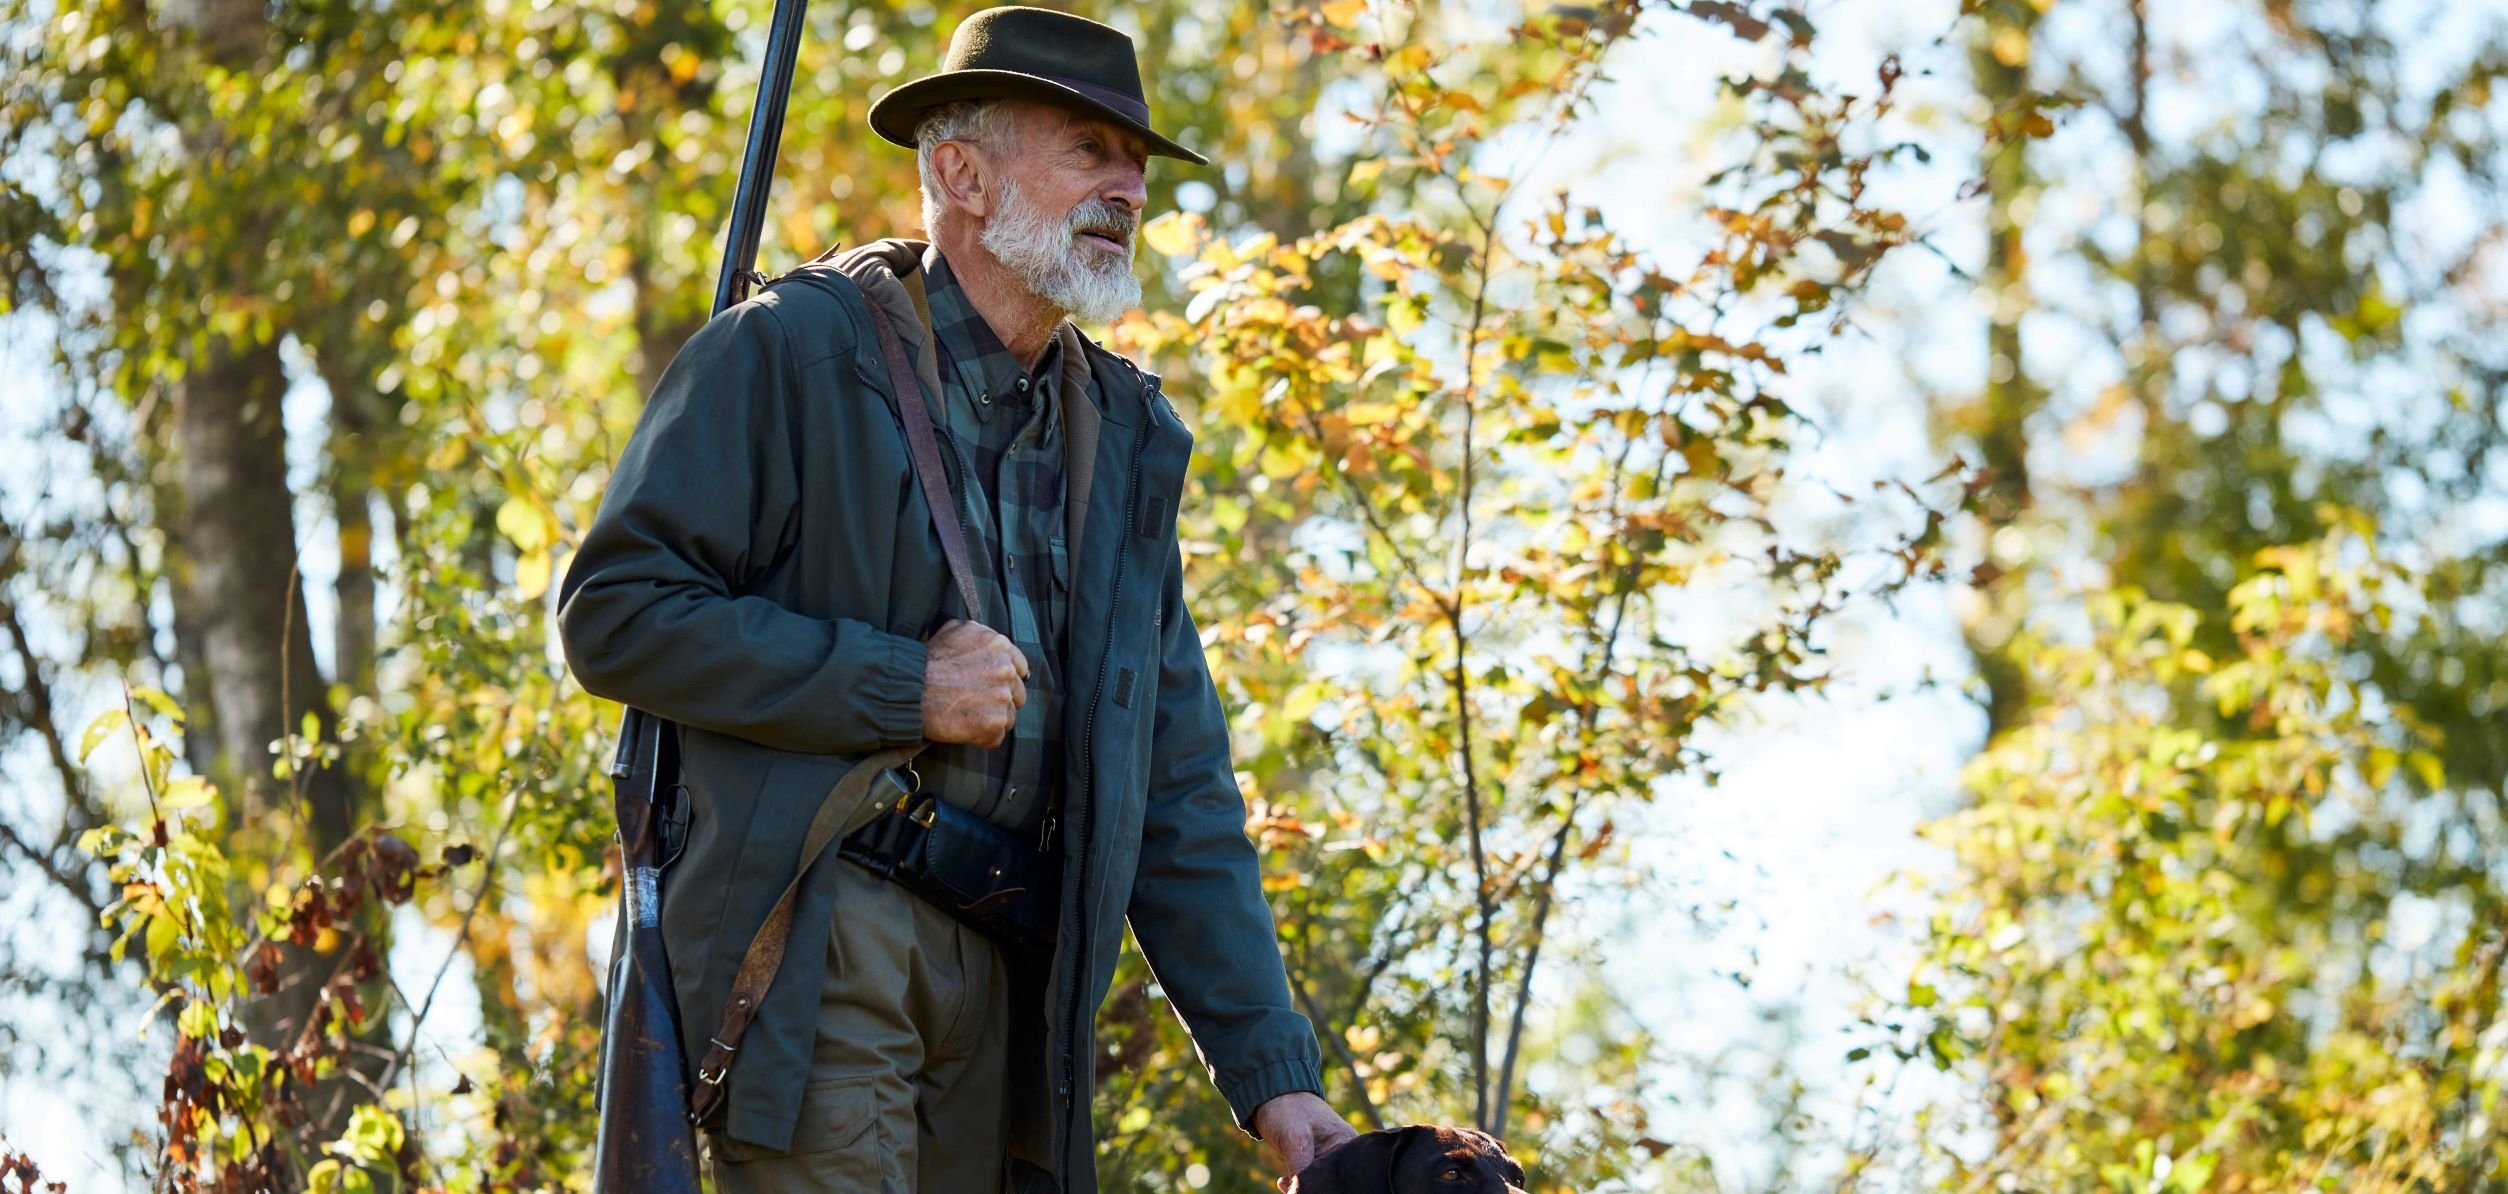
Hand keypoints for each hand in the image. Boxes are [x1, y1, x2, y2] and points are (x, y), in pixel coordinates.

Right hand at [921, 619, 1027, 745]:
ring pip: (1009, 717)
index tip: (990, 686)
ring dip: (991, 719)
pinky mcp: (994, 723)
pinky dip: (982, 738)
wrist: (909, 689)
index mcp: (1000, 646)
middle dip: (1000, 700)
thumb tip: (994, 644)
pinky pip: (997, 737)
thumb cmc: (928, 660)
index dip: (1005, 680)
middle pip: (1017, 694)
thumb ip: (981, 634)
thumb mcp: (955, 630)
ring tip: (966, 716)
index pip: (1020, 669)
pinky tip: (964, 729)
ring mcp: (1002, 698)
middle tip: (975, 703)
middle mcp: (1006, 670)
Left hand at [1254, 1091, 1355, 1182]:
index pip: (1342, 1175)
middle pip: (1331, 1180)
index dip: (1324, 1185)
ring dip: (1302, 1185)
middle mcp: (1341, 1150)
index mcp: (1347, 1143)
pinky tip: (1282, 1180)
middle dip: (1312, 1186)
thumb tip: (1300, 1193)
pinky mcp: (1313, 1158)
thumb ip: (1302, 1171)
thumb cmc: (1285, 1109)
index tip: (1304, 1186)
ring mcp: (1327, 1154)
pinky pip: (1308, 1178)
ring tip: (1285, 1181)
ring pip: (1318, 1181)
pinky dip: (1296, 1182)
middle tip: (1291, 1185)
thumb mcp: (1295, 1140)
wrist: (1267, 1093)